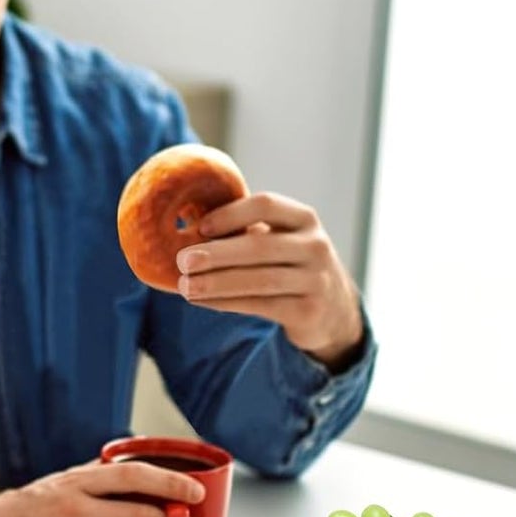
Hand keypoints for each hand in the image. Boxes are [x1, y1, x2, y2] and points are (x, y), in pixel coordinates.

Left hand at [176, 191, 364, 368]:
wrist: (333, 308)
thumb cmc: (289, 264)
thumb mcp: (279, 238)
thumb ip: (245, 229)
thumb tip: (186, 223)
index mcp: (304, 218)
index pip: (266, 205)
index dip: (231, 214)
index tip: (200, 226)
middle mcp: (315, 246)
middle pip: (260, 246)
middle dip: (217, 254)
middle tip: (182, 261)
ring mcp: (316, 280)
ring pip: (259, 280)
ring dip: (217, 283)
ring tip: (186, 286)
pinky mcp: (308, 311)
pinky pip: (260, 305)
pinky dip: (226, 303)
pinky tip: (202, 301)